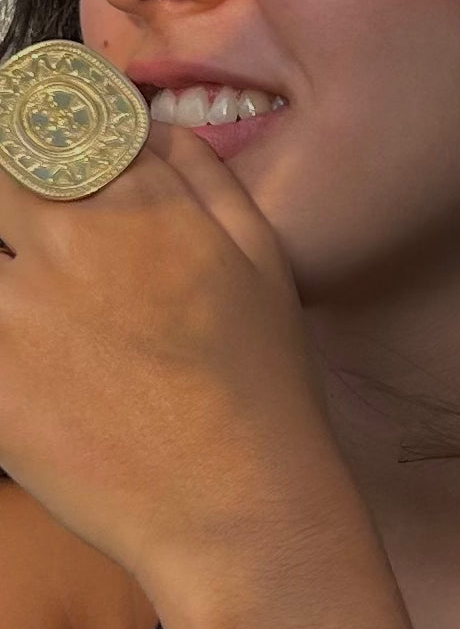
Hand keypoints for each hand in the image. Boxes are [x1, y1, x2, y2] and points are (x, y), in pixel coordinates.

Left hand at [0, 116, 339, 584]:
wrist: (235, 502)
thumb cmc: (262, 384)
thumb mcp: (264, 265)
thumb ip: (209, 183)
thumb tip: (159, 134)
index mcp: (139, 205)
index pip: (62, 125)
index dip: (47, 128)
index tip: (44, 137)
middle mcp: (68, 240)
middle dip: (8, 182)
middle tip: (23, 218)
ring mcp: (16, 310)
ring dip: (1, 259)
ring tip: (27, 292)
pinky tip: (19, 344)